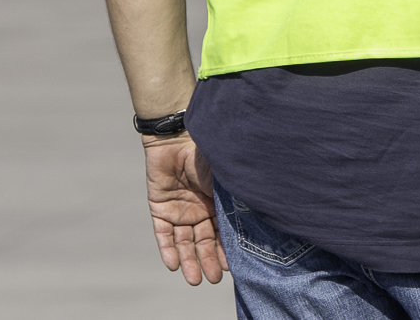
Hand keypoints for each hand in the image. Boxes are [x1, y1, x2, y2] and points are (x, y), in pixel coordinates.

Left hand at [143, 135, 225, 284]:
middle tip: (212, 279)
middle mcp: (200, 210)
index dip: (226, 250)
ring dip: (189, 260)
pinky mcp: (160, 209)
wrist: (176, 140)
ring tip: (194, 279)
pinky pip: (163, 234)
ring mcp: (179, 211)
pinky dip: (167, 249)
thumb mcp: (225, 179)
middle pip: (204, 241)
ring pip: (184, 242)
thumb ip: (236, 196)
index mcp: (217, 203)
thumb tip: (259, 213)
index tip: (232, 267)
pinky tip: (173, 265)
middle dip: (208, 260)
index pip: (222, 232)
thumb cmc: (206, 156)